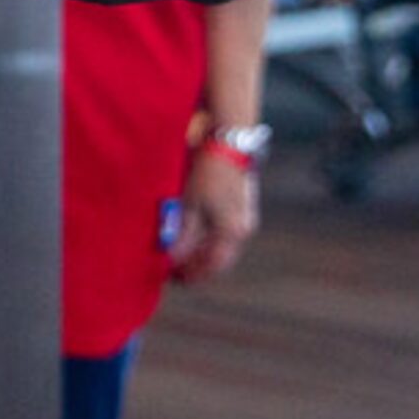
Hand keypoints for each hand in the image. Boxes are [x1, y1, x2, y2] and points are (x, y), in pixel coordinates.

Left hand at [168, 149, 257, 282]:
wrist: (228, 139)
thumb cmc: (207, 171)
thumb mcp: (190, 203)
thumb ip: (183, 234)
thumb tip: (174, 258)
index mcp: (231, 231)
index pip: (212, 265)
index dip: (193, 274)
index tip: (174, 278)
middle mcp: (242, 227)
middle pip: (219, 256)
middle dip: (198, 265)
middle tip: (176, 269)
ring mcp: (244, 214)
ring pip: (222, 242)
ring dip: (203, 250)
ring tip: (182, 252)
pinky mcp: (241, 201)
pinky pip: (224, 228)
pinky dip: (209, 236)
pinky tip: (194, 232)